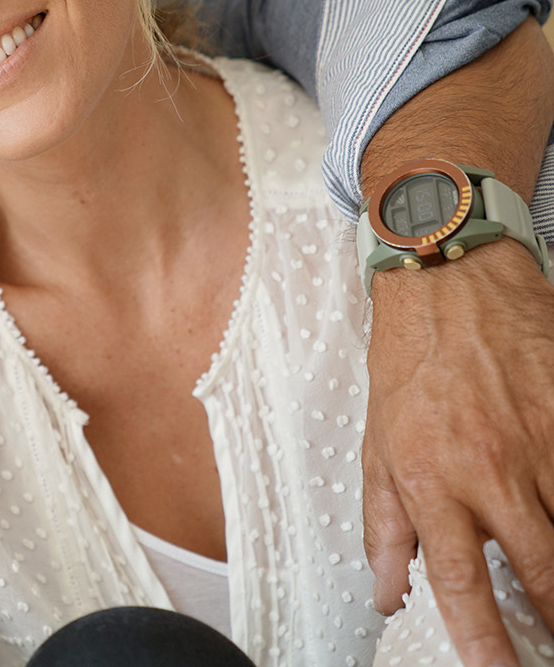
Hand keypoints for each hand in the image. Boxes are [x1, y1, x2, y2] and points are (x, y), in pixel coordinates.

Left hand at [364, 239, 553, 666]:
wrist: (450, 280)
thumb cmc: (408, 361)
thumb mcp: (374, 443)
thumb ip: (383, 524)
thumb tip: (385, 591)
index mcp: (432, 482)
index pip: (462, 585)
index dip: (485, 643)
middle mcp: (492, 472)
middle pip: (542, 572)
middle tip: (553, 641)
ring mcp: (544, 447)